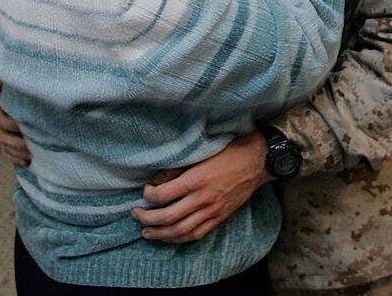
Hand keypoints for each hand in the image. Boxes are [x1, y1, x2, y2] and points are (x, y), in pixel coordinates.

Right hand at [0, 79, 30, 166]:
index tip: (24, 125)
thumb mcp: (12, 80)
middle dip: (17, 143)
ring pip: (5, 147)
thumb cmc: (21, 81)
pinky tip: (28, 162)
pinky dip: (16, 159)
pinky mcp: (6, 141)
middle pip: (2, 137)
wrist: (25, 92)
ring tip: (33, 154)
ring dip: (19, 153)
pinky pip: (7, 154)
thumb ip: (4, 82)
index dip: (10, 124)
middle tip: (33, 145)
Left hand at [132, 132, 271, 242]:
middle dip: (147, 218)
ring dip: (160, 234)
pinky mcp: (219, 218)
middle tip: (136, 214)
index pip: (163, 194)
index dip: (148, 195)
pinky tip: (168, 237)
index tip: (145, 191)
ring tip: (146, 232)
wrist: (256, 162)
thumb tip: (156, 182)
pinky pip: (196, 234)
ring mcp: (212, 211)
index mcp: (196, 179)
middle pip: (168, 217)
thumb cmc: (227, 153)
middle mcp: (203, 198)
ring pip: (180, 231)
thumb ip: (177, 170)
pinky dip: (179, 239)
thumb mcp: (199, 154)